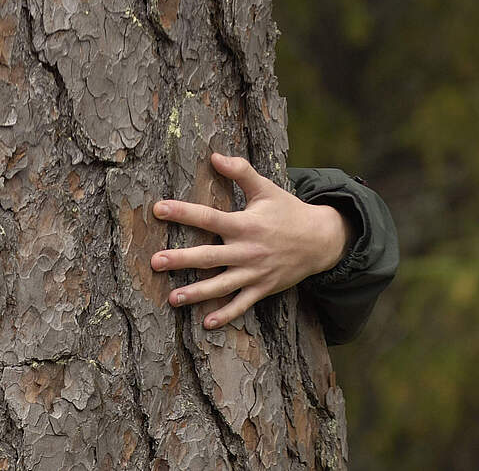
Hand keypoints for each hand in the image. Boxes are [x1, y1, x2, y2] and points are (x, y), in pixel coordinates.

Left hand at [150, 153, 350, 329]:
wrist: (322, 240)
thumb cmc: (288, 212)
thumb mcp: (267, 189)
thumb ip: (241, 172)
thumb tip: (215, 155)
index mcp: (245, 224)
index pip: (209, 217)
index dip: (184, 212)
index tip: (158, 208)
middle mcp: (248, 250)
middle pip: (209, 256)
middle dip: (182, 260)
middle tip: (155, 262)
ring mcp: (255, 273)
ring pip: (222, 286)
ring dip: (197, 294)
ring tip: (172, 299)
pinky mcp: (263, 289)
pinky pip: (242, 305)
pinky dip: (226, 315)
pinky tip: (206, 323)